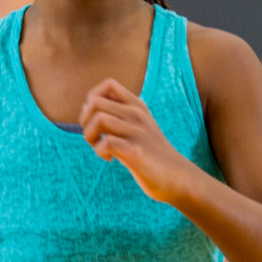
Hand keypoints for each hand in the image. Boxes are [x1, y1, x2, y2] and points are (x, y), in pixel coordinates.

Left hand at [79, 79, 197, 202]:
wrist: (176, 176)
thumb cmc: (150, 153)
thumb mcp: (137, 125)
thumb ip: (118, 114)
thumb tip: (87, 108)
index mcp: (137, 106)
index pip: (108, 84)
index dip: (92, 99)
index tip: (95, 119)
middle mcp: (137, 114)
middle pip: (94, 102)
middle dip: (85, 121)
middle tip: (95, 137)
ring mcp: (137, 132)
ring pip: (98, 119)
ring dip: (90, 136)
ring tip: (100, 148)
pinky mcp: (136, 152)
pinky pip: (106, 142)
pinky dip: (100, 152)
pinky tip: (110, 159)